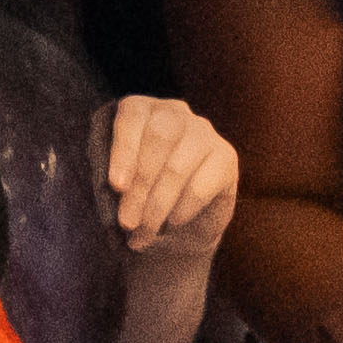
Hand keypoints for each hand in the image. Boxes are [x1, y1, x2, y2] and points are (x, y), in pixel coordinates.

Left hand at [101, 97, 240, 263]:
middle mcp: (175, 112)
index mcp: (142, 110)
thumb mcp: (120, 186)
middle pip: (159, 137)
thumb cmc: (140, 197)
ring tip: (144, 232)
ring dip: (157, 206)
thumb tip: (117, 190)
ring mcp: (204, 132)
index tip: (116, 186)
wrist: (179, 226)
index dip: (123, 151)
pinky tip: (172, 223)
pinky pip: (201, 186)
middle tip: (127, 222)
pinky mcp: (226, 157)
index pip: (132, 116)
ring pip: (178, 166)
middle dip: (140, 184)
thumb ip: (116, 182)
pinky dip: (182, 210)